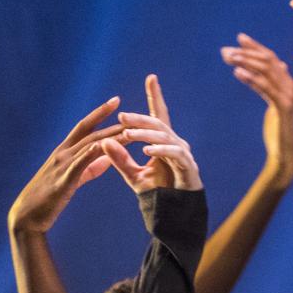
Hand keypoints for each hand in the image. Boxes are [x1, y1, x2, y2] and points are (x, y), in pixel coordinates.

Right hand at [7, 98, 121, 233]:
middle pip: (89, 132)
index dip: (100, 113)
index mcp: (66, 151)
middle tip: (129, 109)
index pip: (85, 127)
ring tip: (130, 130)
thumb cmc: (51, 197)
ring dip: (110, 137)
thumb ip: (91, 167)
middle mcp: (63, 152)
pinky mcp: (64, 179)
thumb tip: (107, 158)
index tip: (116, 101)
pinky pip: (81, 164)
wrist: (29, 215)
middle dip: (109, 120)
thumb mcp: (75, 178)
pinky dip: (94, 154)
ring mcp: (62, 164)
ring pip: (89, 146)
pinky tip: (107, 147)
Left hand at [103, 76, 202, 191]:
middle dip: (140, 119)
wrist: (174, 214)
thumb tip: (103, 141)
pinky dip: (160, 150)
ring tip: (127, 135)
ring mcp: (184, 154)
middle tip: (121, 117)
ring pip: (164, 136)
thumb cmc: (157, 193)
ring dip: (144, 135)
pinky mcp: (189, 167)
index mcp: (163, 142)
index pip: (158, 115)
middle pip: (158, 123)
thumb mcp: (132, 174)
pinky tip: (146, 150)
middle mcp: (176, 144)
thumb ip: (119, 159)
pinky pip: (175, 153)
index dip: (156, 96)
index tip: (151, 77)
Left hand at [221, 34, 292, 185]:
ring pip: (267, 70)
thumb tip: (252, 68)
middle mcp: (290, 86)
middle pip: (268, 61)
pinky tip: (238, 72)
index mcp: (287, 83)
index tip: (240, 38)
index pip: (272, 58)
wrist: (288, 152)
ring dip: (246, 61)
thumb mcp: (272, 102)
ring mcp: (289, 96)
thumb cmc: (279, 129)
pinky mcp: (284, 107)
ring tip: (229, 59)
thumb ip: (264, 85)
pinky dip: (252, 78)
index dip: (256, 47)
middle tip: (226, 52)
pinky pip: (267, 88)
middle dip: (246, 53)